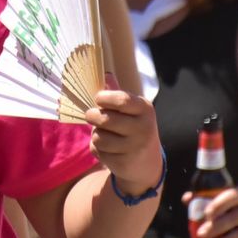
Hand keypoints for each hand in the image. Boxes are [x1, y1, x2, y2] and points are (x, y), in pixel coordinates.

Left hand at [85, 74, 161, 196]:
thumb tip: (105, 75)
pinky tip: (107, 149)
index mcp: (145, 109)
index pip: (122, 100)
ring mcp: (134, 147)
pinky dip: (97, 149)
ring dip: (95, 135)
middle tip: (91, 115)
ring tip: (103, 134)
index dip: (104, 98)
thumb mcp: (133, 111)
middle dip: (92, 116)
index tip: (98, 99)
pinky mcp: (124, 163)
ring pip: (99, 137)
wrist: (147, 163)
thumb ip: (117, 95)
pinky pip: (98, 151)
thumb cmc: (135, 128)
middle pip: (105, 119)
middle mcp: (143, 128)